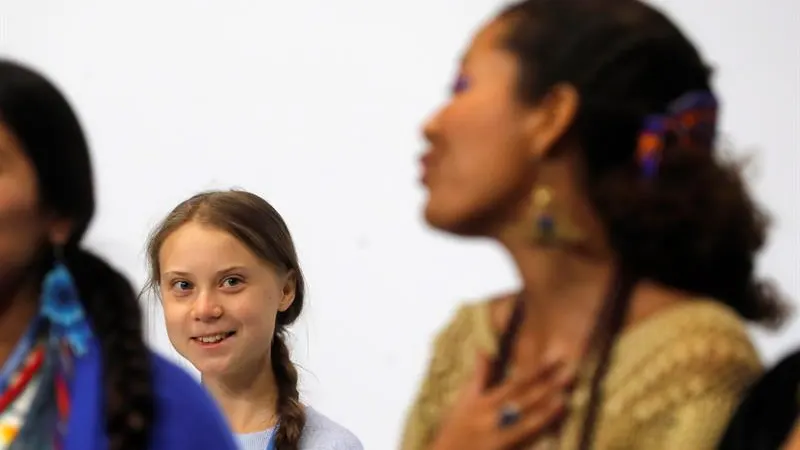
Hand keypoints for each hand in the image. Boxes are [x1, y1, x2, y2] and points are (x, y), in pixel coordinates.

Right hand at [429, 354, 573, 449]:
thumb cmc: (455, 428)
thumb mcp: (464, 399)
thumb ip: (479, 375)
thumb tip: (485, 348)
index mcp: (484, 402)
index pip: (516, 382)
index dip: (538, 370)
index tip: (556, 358)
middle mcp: (491, 418)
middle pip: (525, 399)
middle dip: (549, 385)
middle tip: (570, 372)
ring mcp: (497, 437)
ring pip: (526, 422)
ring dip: (546, 410)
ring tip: (566, 398)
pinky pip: (523, 441)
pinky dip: (538, 434)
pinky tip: (553, 427)